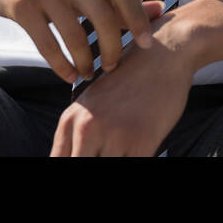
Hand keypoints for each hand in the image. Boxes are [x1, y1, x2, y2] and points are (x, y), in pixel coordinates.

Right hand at [0, 0, 163, 82]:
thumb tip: (160, 11)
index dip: (138, 18)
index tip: (146, 44)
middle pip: (103, 16)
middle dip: (112, 48)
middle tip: (112, 66)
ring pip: (75, 35)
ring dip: (86, 61)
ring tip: (89, 72)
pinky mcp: (23, 6)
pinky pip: (47, 44)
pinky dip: (61, 64)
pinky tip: (69, 73)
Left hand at [50, 10, 194, 155]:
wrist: (164, 54)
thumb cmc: (132, 79)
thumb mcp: (94, 102)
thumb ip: (80, 133)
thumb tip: (76, 155)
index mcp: (71, 120)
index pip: (58, 162)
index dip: (72, 167)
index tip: (92, 157)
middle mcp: (86, 127)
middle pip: (79, 166)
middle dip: (96, 163)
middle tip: (110, 154)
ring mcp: (113, 135)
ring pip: (106, 168)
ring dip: (118, 161)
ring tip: (125, 150)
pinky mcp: (141, 142)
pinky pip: (133, 166)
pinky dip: (136, 162)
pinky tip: (143, 151)